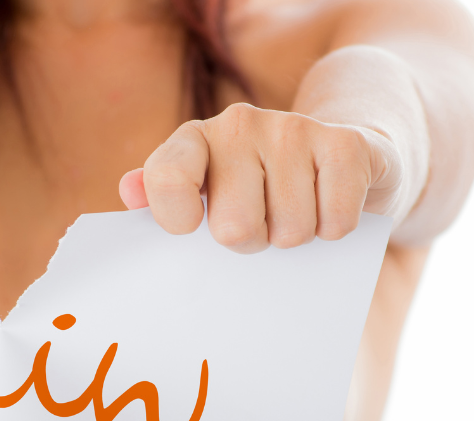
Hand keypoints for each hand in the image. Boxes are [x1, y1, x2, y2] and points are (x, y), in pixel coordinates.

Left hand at [119, 103, 403, 252]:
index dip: (176, 217)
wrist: (339, 152)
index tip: (190, 229)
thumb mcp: (205, 190)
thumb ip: (162, 196)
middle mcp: (239, 124)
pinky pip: (334, 222)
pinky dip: (333, 229)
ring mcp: (292, 128)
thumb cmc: (257, 187)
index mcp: (194, 139)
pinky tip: (327, 206)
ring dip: (294, 237)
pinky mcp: (345, 144)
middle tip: (258, 224)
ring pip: (289, 231)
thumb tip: (129, 192)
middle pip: (234, 228)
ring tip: (294, 212)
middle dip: (251, 242)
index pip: (166, 177)